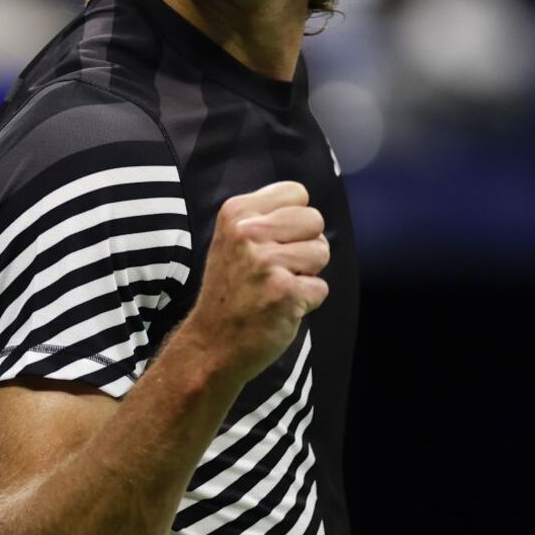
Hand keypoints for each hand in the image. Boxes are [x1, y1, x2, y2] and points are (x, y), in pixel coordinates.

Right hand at [183, 180, 329, 386]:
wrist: (212, 342)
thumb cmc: (231, 290)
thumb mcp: (232, 239)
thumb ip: (266, 218)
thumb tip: (309, 209)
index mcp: (235, 213)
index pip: (296, 192)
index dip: (295, 219)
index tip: (274, 241)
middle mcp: (248, 232)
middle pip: (315, 219)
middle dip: (306, 244)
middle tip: (279, 267)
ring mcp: (266, 263)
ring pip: (322, 252)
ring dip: (307, 274)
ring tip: (277, 286)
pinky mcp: (284, 293)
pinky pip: (321, 287)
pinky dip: (307, 301)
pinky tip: (280, 307)